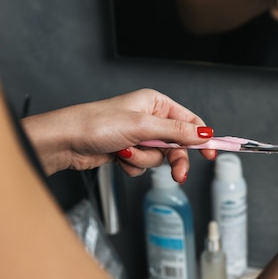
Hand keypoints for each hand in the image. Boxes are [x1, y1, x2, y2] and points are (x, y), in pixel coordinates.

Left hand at [22, 88, 215, 180]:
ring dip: (144, 160)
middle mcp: (149, 118)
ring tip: (127, 153)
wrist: (66, 142)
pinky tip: (119, 157)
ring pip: (159, 157)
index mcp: (156, 104)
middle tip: (178, 174)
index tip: (211, 154)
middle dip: (173, 159)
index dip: (201, 138)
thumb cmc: (96, 124)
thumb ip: (176, 132)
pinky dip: (133, 165)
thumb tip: (204, 133)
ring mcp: (139, 136)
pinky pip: (144, 164)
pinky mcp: (129, 151)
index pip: (189, 121)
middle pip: (177, 144)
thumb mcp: (142, 126)